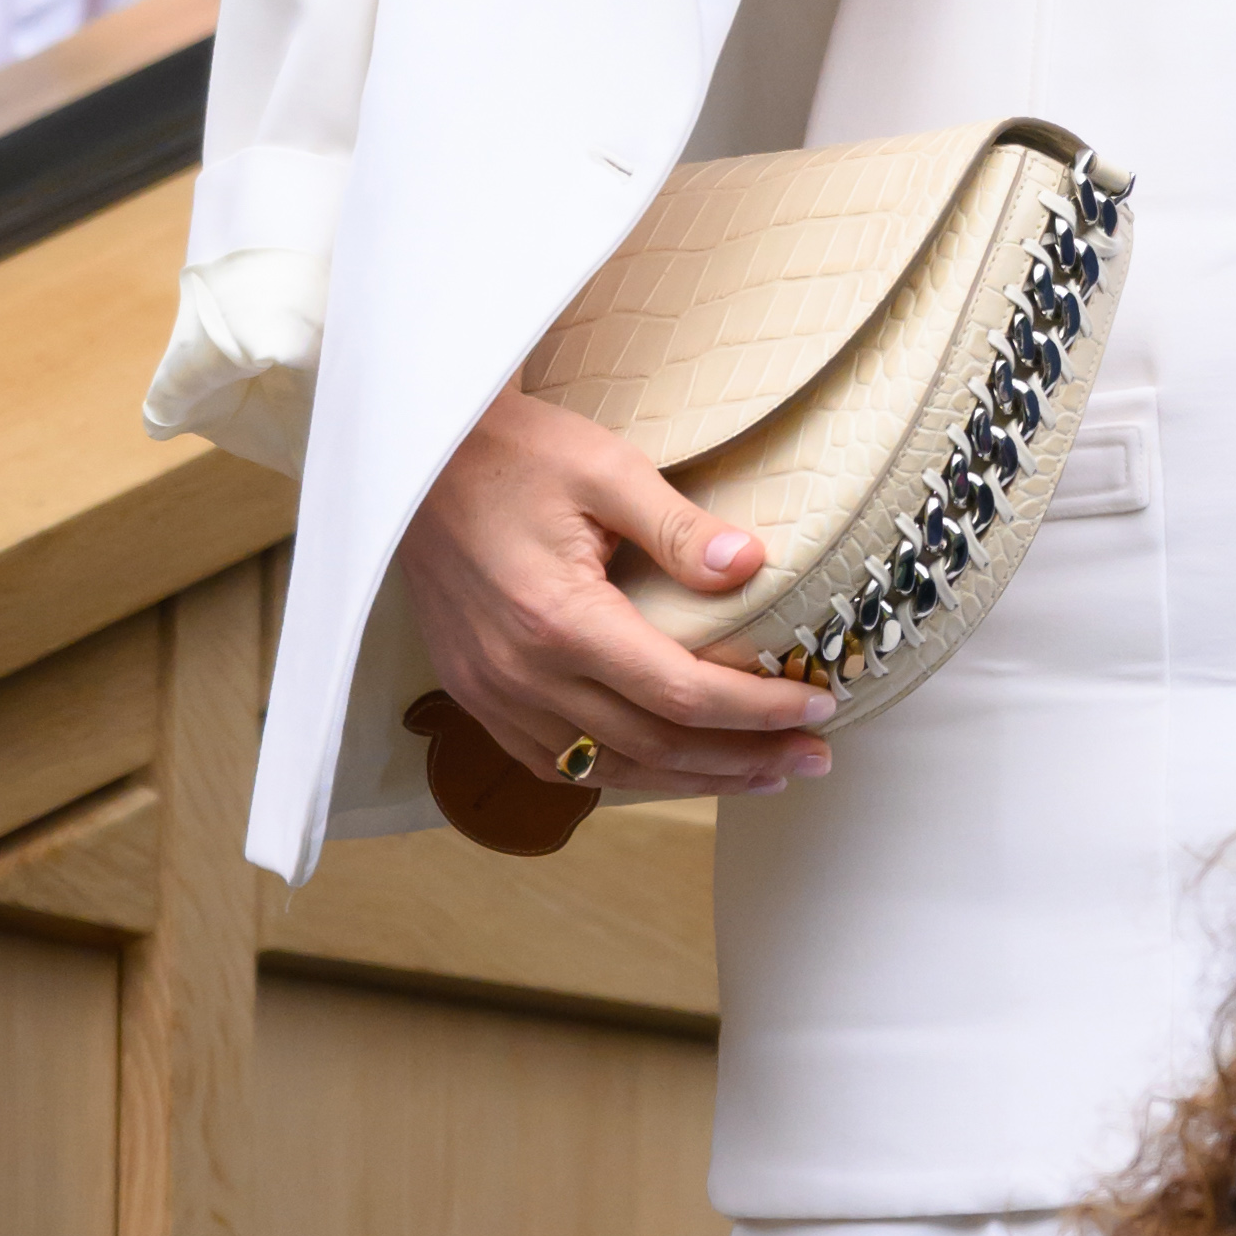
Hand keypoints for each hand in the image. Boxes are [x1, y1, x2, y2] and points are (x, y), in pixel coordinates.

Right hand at [400, 380, 843, 799]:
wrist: (417, 462)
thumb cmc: (513, 454)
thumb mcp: (605, 468)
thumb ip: (679, 527)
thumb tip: (752, 566)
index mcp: (559, 620)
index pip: (682, 694)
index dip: (758, 711)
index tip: (818, 704)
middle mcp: (522, 674)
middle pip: (654, 747)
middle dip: (744, 759)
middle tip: (813, 757)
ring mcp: (492, 694)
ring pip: (608, 768)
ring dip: (691, 781)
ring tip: (760, 774)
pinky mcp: (477, 694)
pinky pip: (557, 762)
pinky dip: (622, 773)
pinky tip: (669, 769)